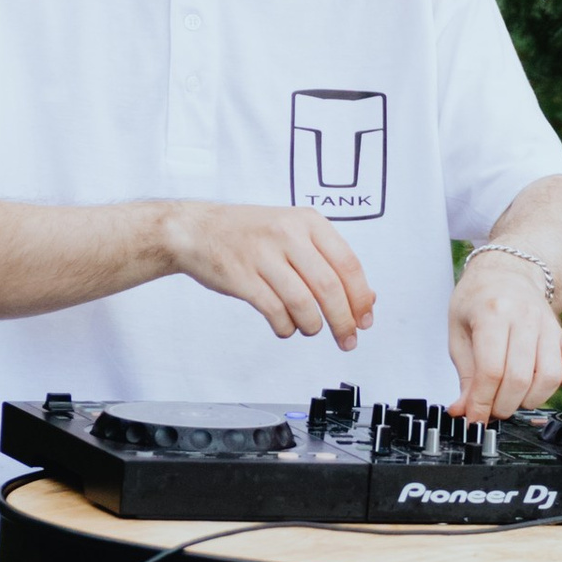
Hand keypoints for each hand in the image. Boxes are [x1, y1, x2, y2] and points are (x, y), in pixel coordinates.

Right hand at [158, 198, 376, 349]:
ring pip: (303, 303)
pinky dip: (286, 327)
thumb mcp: (294, 232)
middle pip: (329, 287)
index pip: (348, 264)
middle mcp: (288, 234)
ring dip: (312, 326)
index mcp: (308, 221)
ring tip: (310, 329)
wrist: (195, 230)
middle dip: (343, 321)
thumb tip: (366, 299)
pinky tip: (286, 327)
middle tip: (348, 340)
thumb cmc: (251, 234)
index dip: (360, 298)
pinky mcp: (241, 276)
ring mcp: (263, 254)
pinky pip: (275, 311)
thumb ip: (328, 260)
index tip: (365, 320)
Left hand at [452, 256, 561, 422]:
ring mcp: (549, 324)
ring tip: (514, 399)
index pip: (491, 370)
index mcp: (493, 312)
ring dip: (531, 399)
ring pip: (550, 376)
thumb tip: (466, 412)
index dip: (482, 402)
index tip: (475, 418)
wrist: (506, 272)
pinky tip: (546, 383)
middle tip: (491, 410)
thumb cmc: (478, 302)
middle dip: (503, 406)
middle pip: (520, 377)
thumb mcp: (458, 333)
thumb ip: (465, 375)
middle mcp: (525, 317)